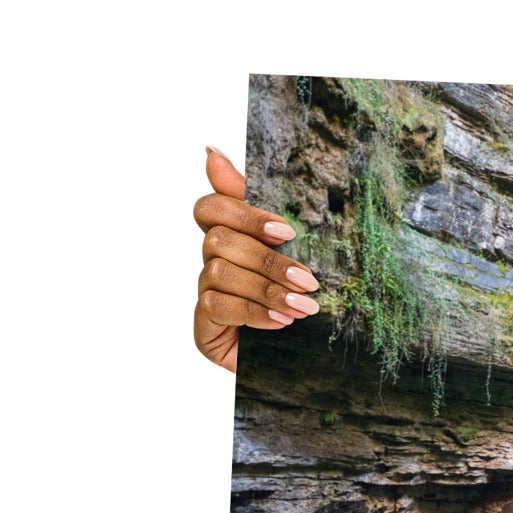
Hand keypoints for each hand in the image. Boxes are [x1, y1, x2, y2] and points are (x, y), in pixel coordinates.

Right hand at [191, 146, 321, 371]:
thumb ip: (263, 211)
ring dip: (267, 289)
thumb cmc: (298, 301)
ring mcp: (205, 294)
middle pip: (218, 239)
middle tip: (310, 280)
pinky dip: (254, 312)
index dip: (243, 212)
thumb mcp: (293, 255)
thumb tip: (211, 150)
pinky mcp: (203, 326)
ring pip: (219, 272)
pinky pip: (217, 306)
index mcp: (233, 239)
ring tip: (305, 307)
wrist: (301, 362)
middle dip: (268, 260)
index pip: (211, 207)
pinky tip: (282, 323)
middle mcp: (212, 262)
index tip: (285, 230)